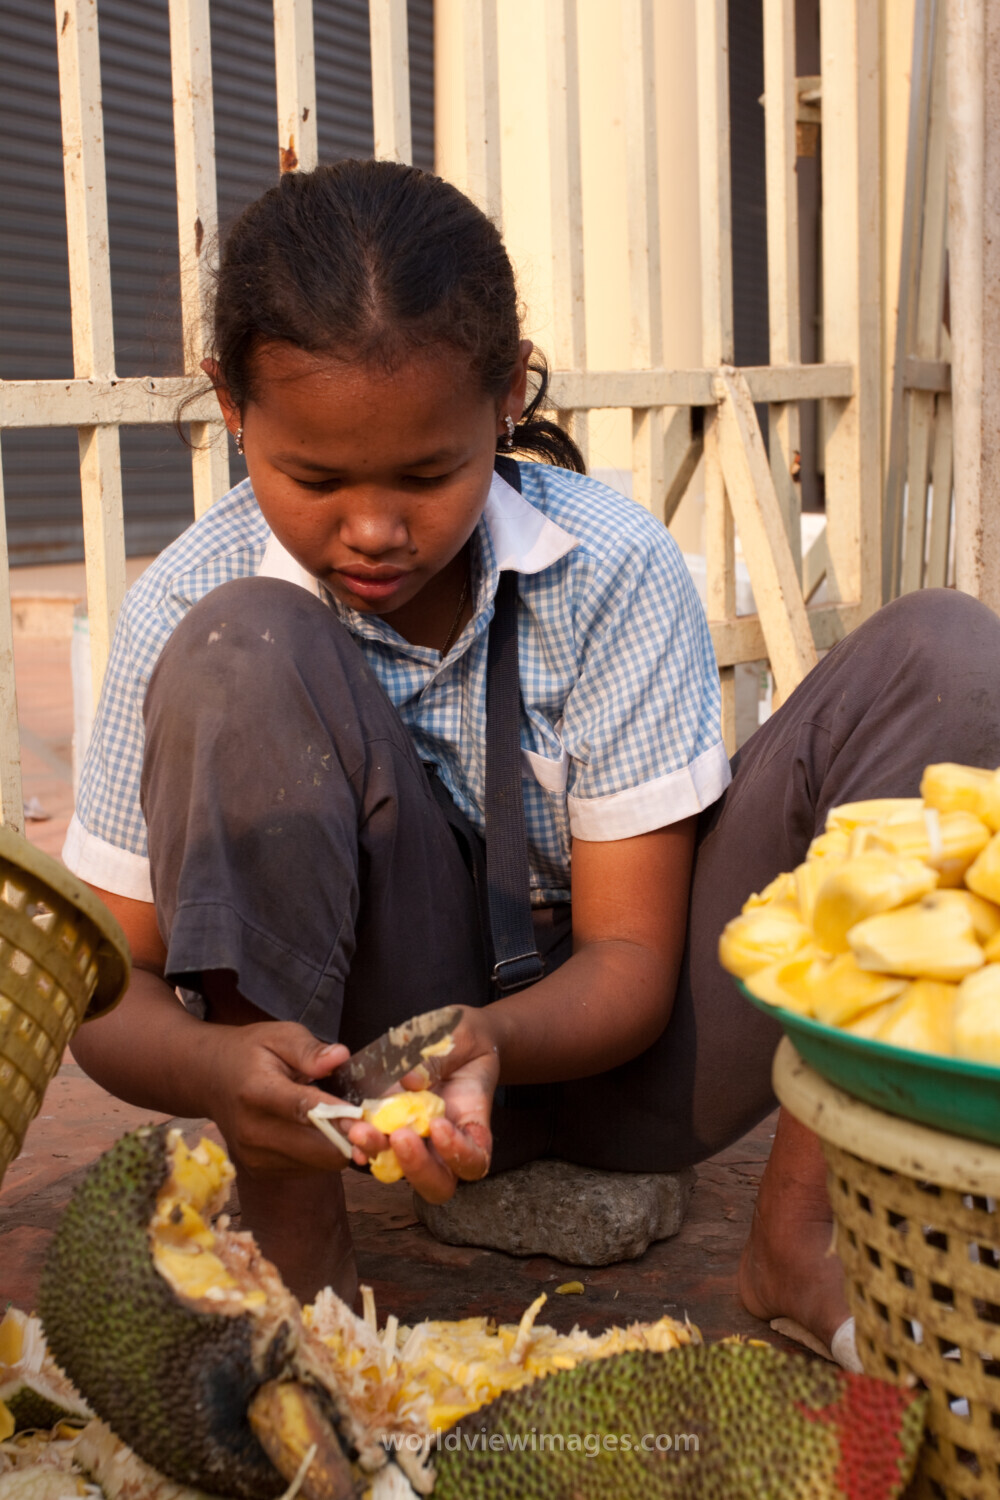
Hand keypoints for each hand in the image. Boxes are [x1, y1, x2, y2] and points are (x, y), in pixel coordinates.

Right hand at [201, 1017, 355, 1175]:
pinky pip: (307, 1170)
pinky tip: (322, 1133)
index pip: (302, 1110)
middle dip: (349, 1137)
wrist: (209, 1080)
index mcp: (256, 1092)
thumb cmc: (249, 1054)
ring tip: (345, 1122)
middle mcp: (252, 1130)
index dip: (338, 1116)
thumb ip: (310, 1049)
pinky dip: (322, 1155)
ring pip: (317, 1164)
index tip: (366, 1117)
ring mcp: (254, 1156)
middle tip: (369, 1120)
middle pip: (316, 1149)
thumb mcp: (279, 1036)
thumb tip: (340, 1056)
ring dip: (338, 1148)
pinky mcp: (259, 1170)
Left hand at [347, 1006, 499, 1202]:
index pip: (474, 1160)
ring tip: (360, 1130)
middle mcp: (445, 1145)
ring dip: (379, 1156)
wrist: (454, 1036)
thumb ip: (439, 1059)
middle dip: (416, 1168)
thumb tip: (409, 1080)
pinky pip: (376, 1149)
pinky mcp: (390, 1130)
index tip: (438, 1125)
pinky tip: (350, 1128)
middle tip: (399, 1137)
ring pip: (401, 1172)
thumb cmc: (466, 1039)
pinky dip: (362, 1145)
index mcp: (473, 1125)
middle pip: (438, 1184)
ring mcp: (416, 1142)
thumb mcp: (461, 1037)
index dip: (458, 1153)